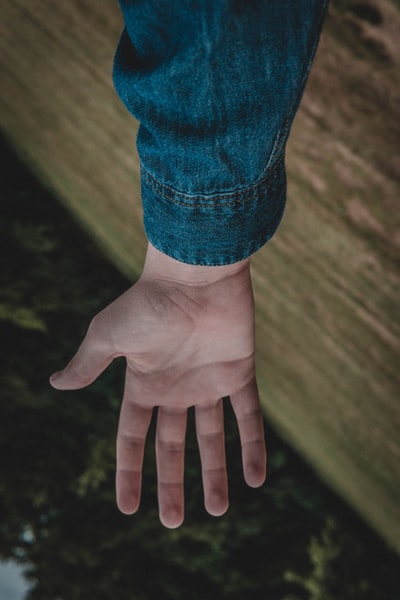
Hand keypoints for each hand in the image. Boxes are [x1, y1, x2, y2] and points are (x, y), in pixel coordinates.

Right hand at [50, 243, 265, 527]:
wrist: (195, 274)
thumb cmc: (148, 302)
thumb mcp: (108, 337)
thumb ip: (87, 364)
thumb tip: (54, 383)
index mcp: (143, 384)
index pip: (132, 437)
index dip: (129, 471)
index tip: (129, 508)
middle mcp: (176, 388)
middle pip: (172, 446)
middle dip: (172, 483)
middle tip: (172, 522)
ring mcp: (208, 382)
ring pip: (212, 437)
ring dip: (216, 473)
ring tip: (218, 510)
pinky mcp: (239, 373)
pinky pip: (249, 416)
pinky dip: (254, 446)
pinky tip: (258, 479)